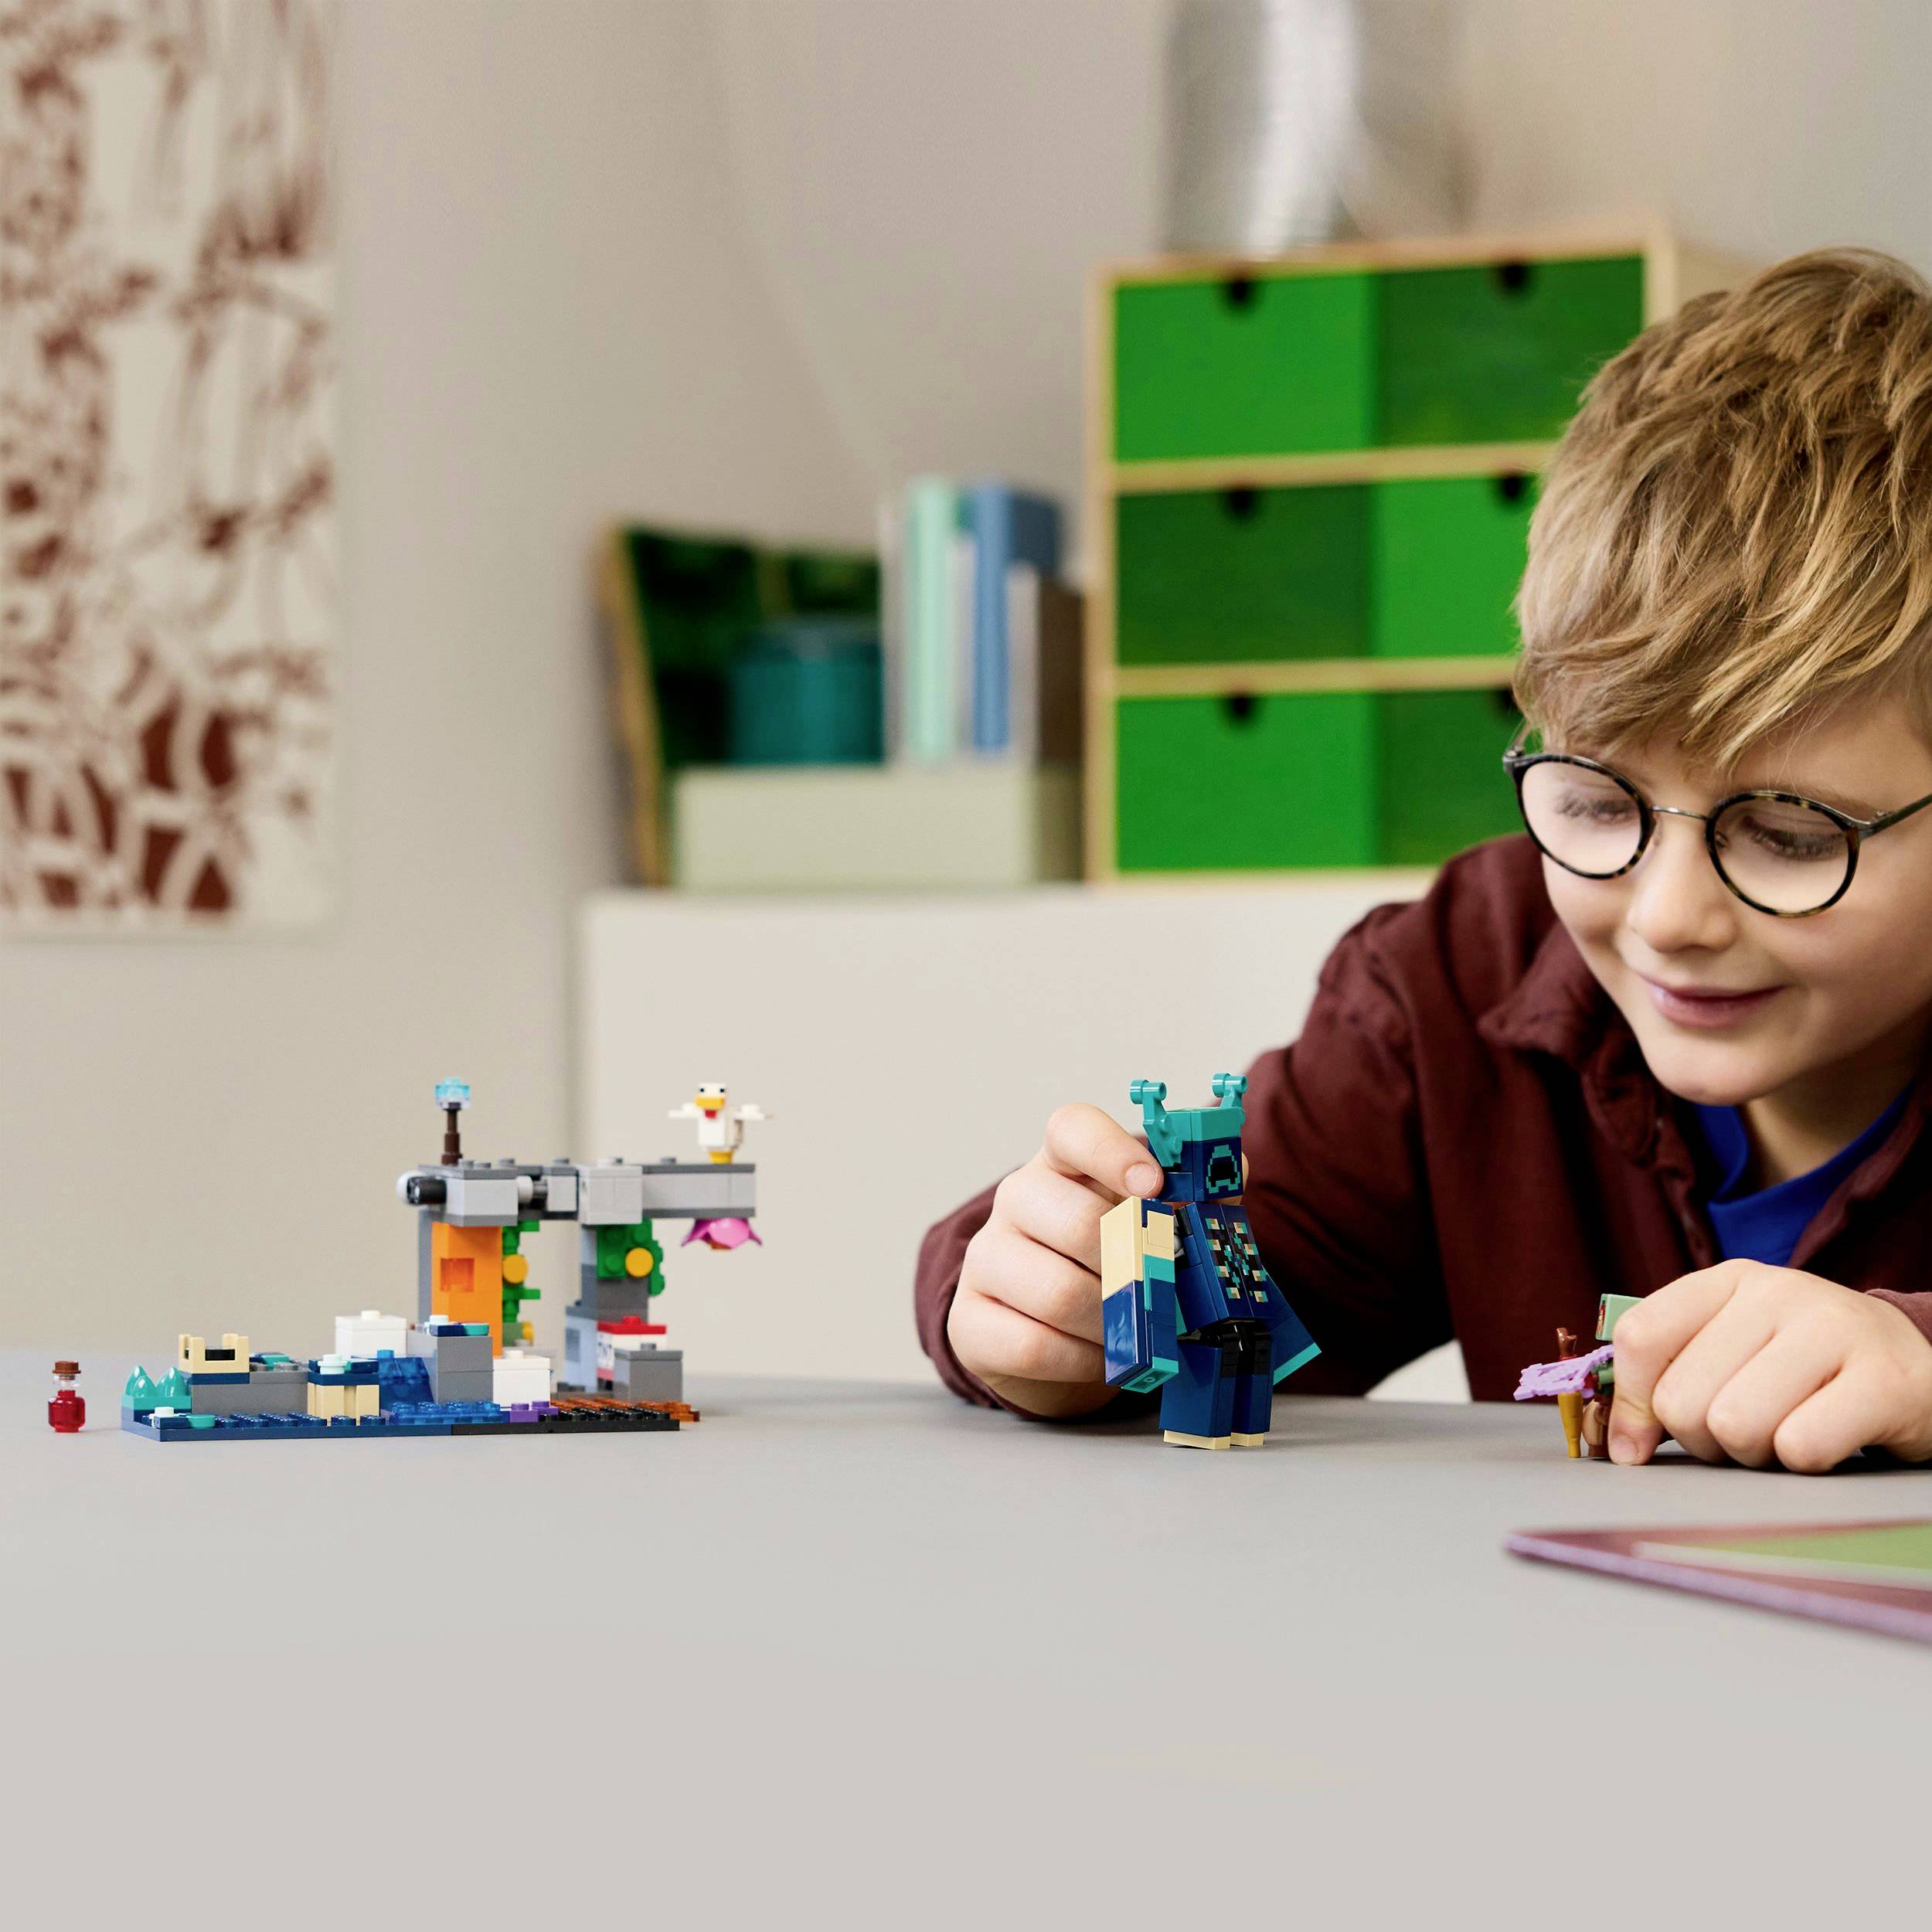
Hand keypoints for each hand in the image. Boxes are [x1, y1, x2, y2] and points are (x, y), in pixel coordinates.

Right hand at [946, 1103, 1164, 1418]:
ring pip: (1057, 1292)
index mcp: (1062, 1163)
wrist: (1046, 1329)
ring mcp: (987, 1259)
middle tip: (1168, 1293)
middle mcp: (1017, 1200)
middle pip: (1076, 1222)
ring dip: (1114, 1323)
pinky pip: (1034, 1344)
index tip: (1154, 1184)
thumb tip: (1232, 1168)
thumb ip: (1192, 1197)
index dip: (1112, 1151)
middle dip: (1136, 1267)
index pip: (1072, 1130)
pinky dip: (1082, 1361)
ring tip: (1139, 1334)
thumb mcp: (1149, 1225)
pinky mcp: (971, 1320)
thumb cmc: (1108, 1264)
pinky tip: (1103, 1358)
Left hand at [1608, 1261, 1931, 1471]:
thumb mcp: (1735, 1349)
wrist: (1917, 1367)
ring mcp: (1833, 1329)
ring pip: (1734, 1426)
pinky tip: (1826, 1440)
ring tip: (1785, 1433)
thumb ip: (1669, 1377)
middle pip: (1682, 1398)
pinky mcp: (1883, 1380)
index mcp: (1728, 1280)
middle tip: (1744, 1433)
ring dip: (1753, 1455)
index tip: (1637, 1445)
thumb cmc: (1807, 1368)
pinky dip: (1802, 1464)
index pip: (1641, 1336)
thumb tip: (1620, 1446)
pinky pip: (1800, 1448)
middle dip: (1704, 1440)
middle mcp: (1777, 1291)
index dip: (1630, 1404)